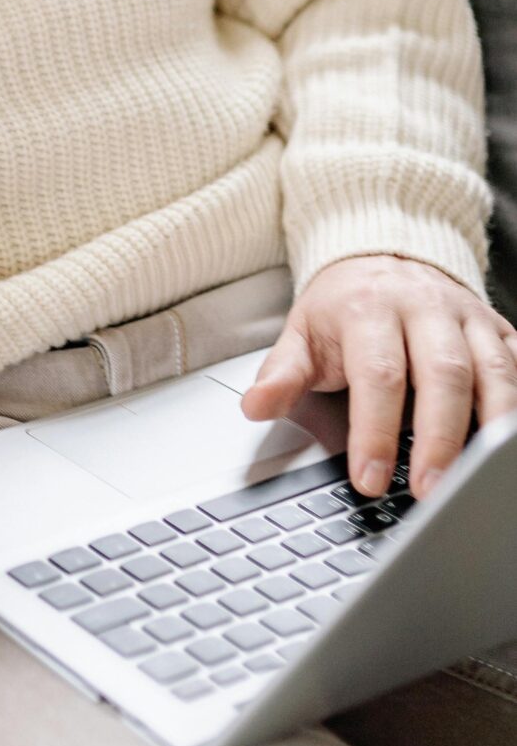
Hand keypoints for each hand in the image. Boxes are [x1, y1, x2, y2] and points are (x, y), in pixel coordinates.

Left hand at [241, 255, 516, 499]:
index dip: (374, 430)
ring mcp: (468, 318)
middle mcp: (425, 308)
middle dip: (439, 439)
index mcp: (369, 308)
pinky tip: (505, 443)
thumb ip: (282, 373)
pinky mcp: (499, 329)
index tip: (369, 477)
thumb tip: (256, 408)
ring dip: (490, 428)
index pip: (377, 374)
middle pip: (443, 375)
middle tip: (428, 491)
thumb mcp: (301, 332)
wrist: (383, 254)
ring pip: (494, 372)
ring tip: (479, 477)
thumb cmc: (343, 305)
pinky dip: (516, 405)